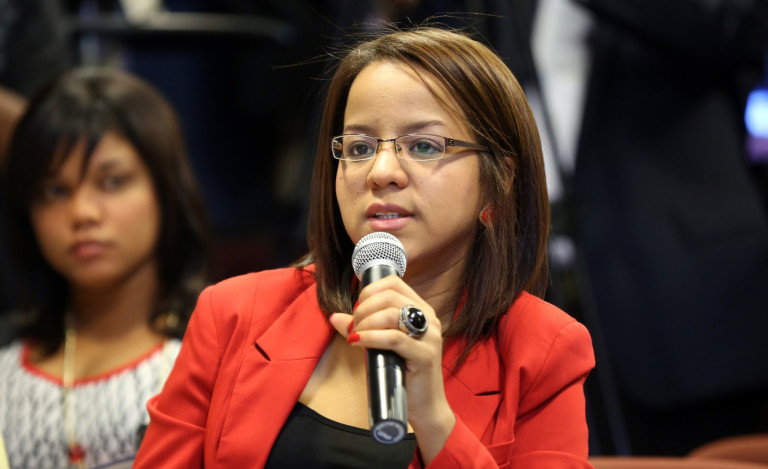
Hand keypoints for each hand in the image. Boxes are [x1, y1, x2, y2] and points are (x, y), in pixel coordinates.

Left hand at [328, 275, 455, 462]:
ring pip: (391, 314)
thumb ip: (361, 329)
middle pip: (390, 296)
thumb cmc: (402, 374)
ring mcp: (430, 336)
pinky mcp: (425, 356)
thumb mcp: (380, 346)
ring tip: (356, 336)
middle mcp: (428, 318)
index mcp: (421, 310)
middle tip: (353, 327)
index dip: (369, 291)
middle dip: (363, 309)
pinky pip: (394, 338)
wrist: (424, 407)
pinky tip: (358, 343)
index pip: (394, 283)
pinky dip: (371, 338)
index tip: (356, 309)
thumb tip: (334, 317)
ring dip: (365, 323)